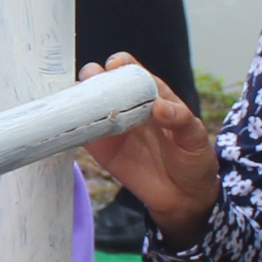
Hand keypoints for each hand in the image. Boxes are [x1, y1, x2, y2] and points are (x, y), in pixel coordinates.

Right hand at [76, 55, 215, 238]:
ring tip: (74, 102)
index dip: (120, 64)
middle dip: (93, 77)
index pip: (132, 72)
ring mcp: (112, 127)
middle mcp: (128, 107)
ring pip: (89, 104)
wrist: (184, 197)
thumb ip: (180, 119)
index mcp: (152, 95)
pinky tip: (66, 122)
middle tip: (90, 83)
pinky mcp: (101, 149)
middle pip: (104, 82)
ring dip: (78, 99)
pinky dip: (71, 126)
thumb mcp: (195, 137)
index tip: (114, 66)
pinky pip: (83, 133)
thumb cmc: (193, 160)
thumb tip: (159, 106)